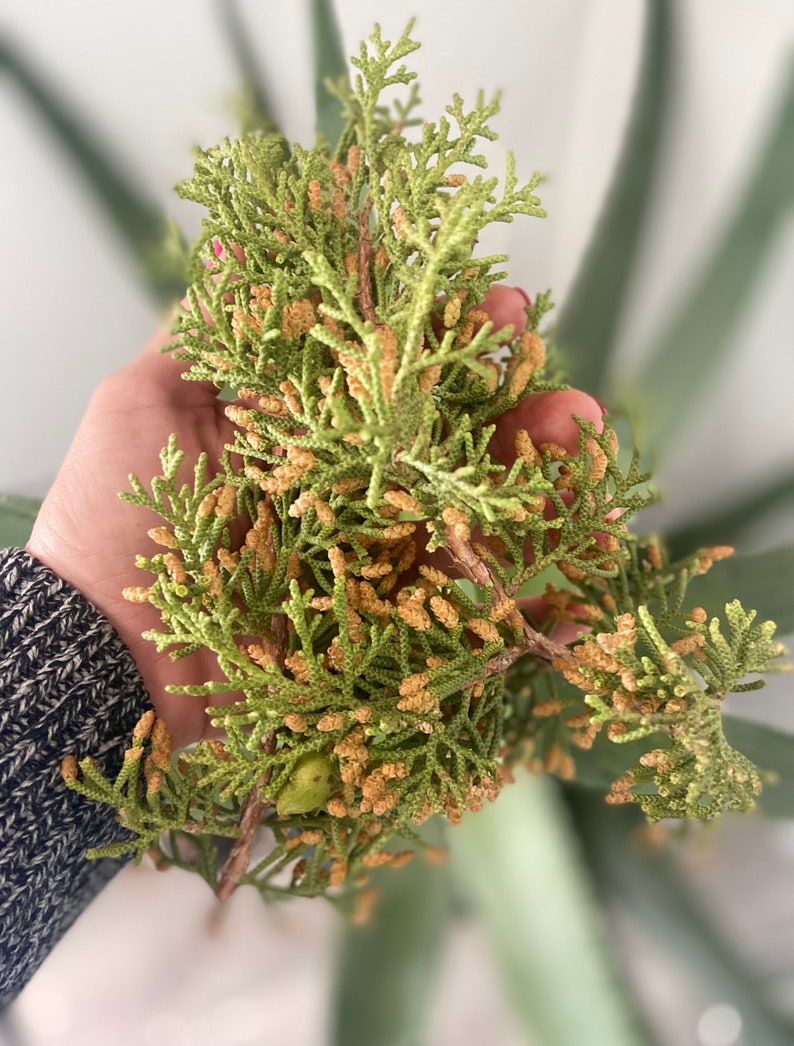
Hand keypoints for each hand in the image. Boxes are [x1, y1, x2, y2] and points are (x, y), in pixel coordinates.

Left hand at [26, 288, 603, 747]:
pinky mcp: (385, 625)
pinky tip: (578, 570)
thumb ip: (202, 335)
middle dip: (498, 384)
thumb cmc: (113, 522)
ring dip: (532, 465)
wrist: (105, 650)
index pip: (384, 369)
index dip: (431, 329)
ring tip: (579, 428)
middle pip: (441, 432)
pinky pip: (468, 610)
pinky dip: (530, 600)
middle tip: (534, 341)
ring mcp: (374, 555)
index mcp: (303, 431)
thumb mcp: (141, 406)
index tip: (476, 293)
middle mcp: (348, 488)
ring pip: (468, 506)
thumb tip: (239, 243)